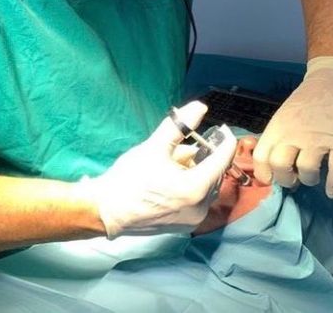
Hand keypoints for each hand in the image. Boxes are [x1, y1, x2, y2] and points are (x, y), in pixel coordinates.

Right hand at [82, 101, 236, 238]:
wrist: (107, 210)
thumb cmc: (129, 178)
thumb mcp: (155, 146)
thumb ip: (179, 126)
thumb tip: (200, 107)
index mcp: (195, 188)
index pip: (222, 160)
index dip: (224, 141)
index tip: (222, 129)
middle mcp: (200, 208)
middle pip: (213, 173)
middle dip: (201, 157)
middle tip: (181, 146)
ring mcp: (193, 219)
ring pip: (204, 186)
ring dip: (194, 171)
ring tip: (171, 161)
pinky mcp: (184, 225)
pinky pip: (197, 199)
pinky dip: (190, 185)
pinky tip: (170, 178)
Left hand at [253, 56, 332, 198]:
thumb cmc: (308, 98)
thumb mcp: (284, 114)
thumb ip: (279, 136)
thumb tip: (274, 162)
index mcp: (278, 127)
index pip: (261, 157)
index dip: (265, 173)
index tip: (272, 179)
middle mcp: (294, 134)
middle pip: (281, 167)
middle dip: (286, 180)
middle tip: (293, 179)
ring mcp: (318, 138)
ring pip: (307, 171)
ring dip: (309, 180)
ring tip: (313, 176)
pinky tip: (332, 190)